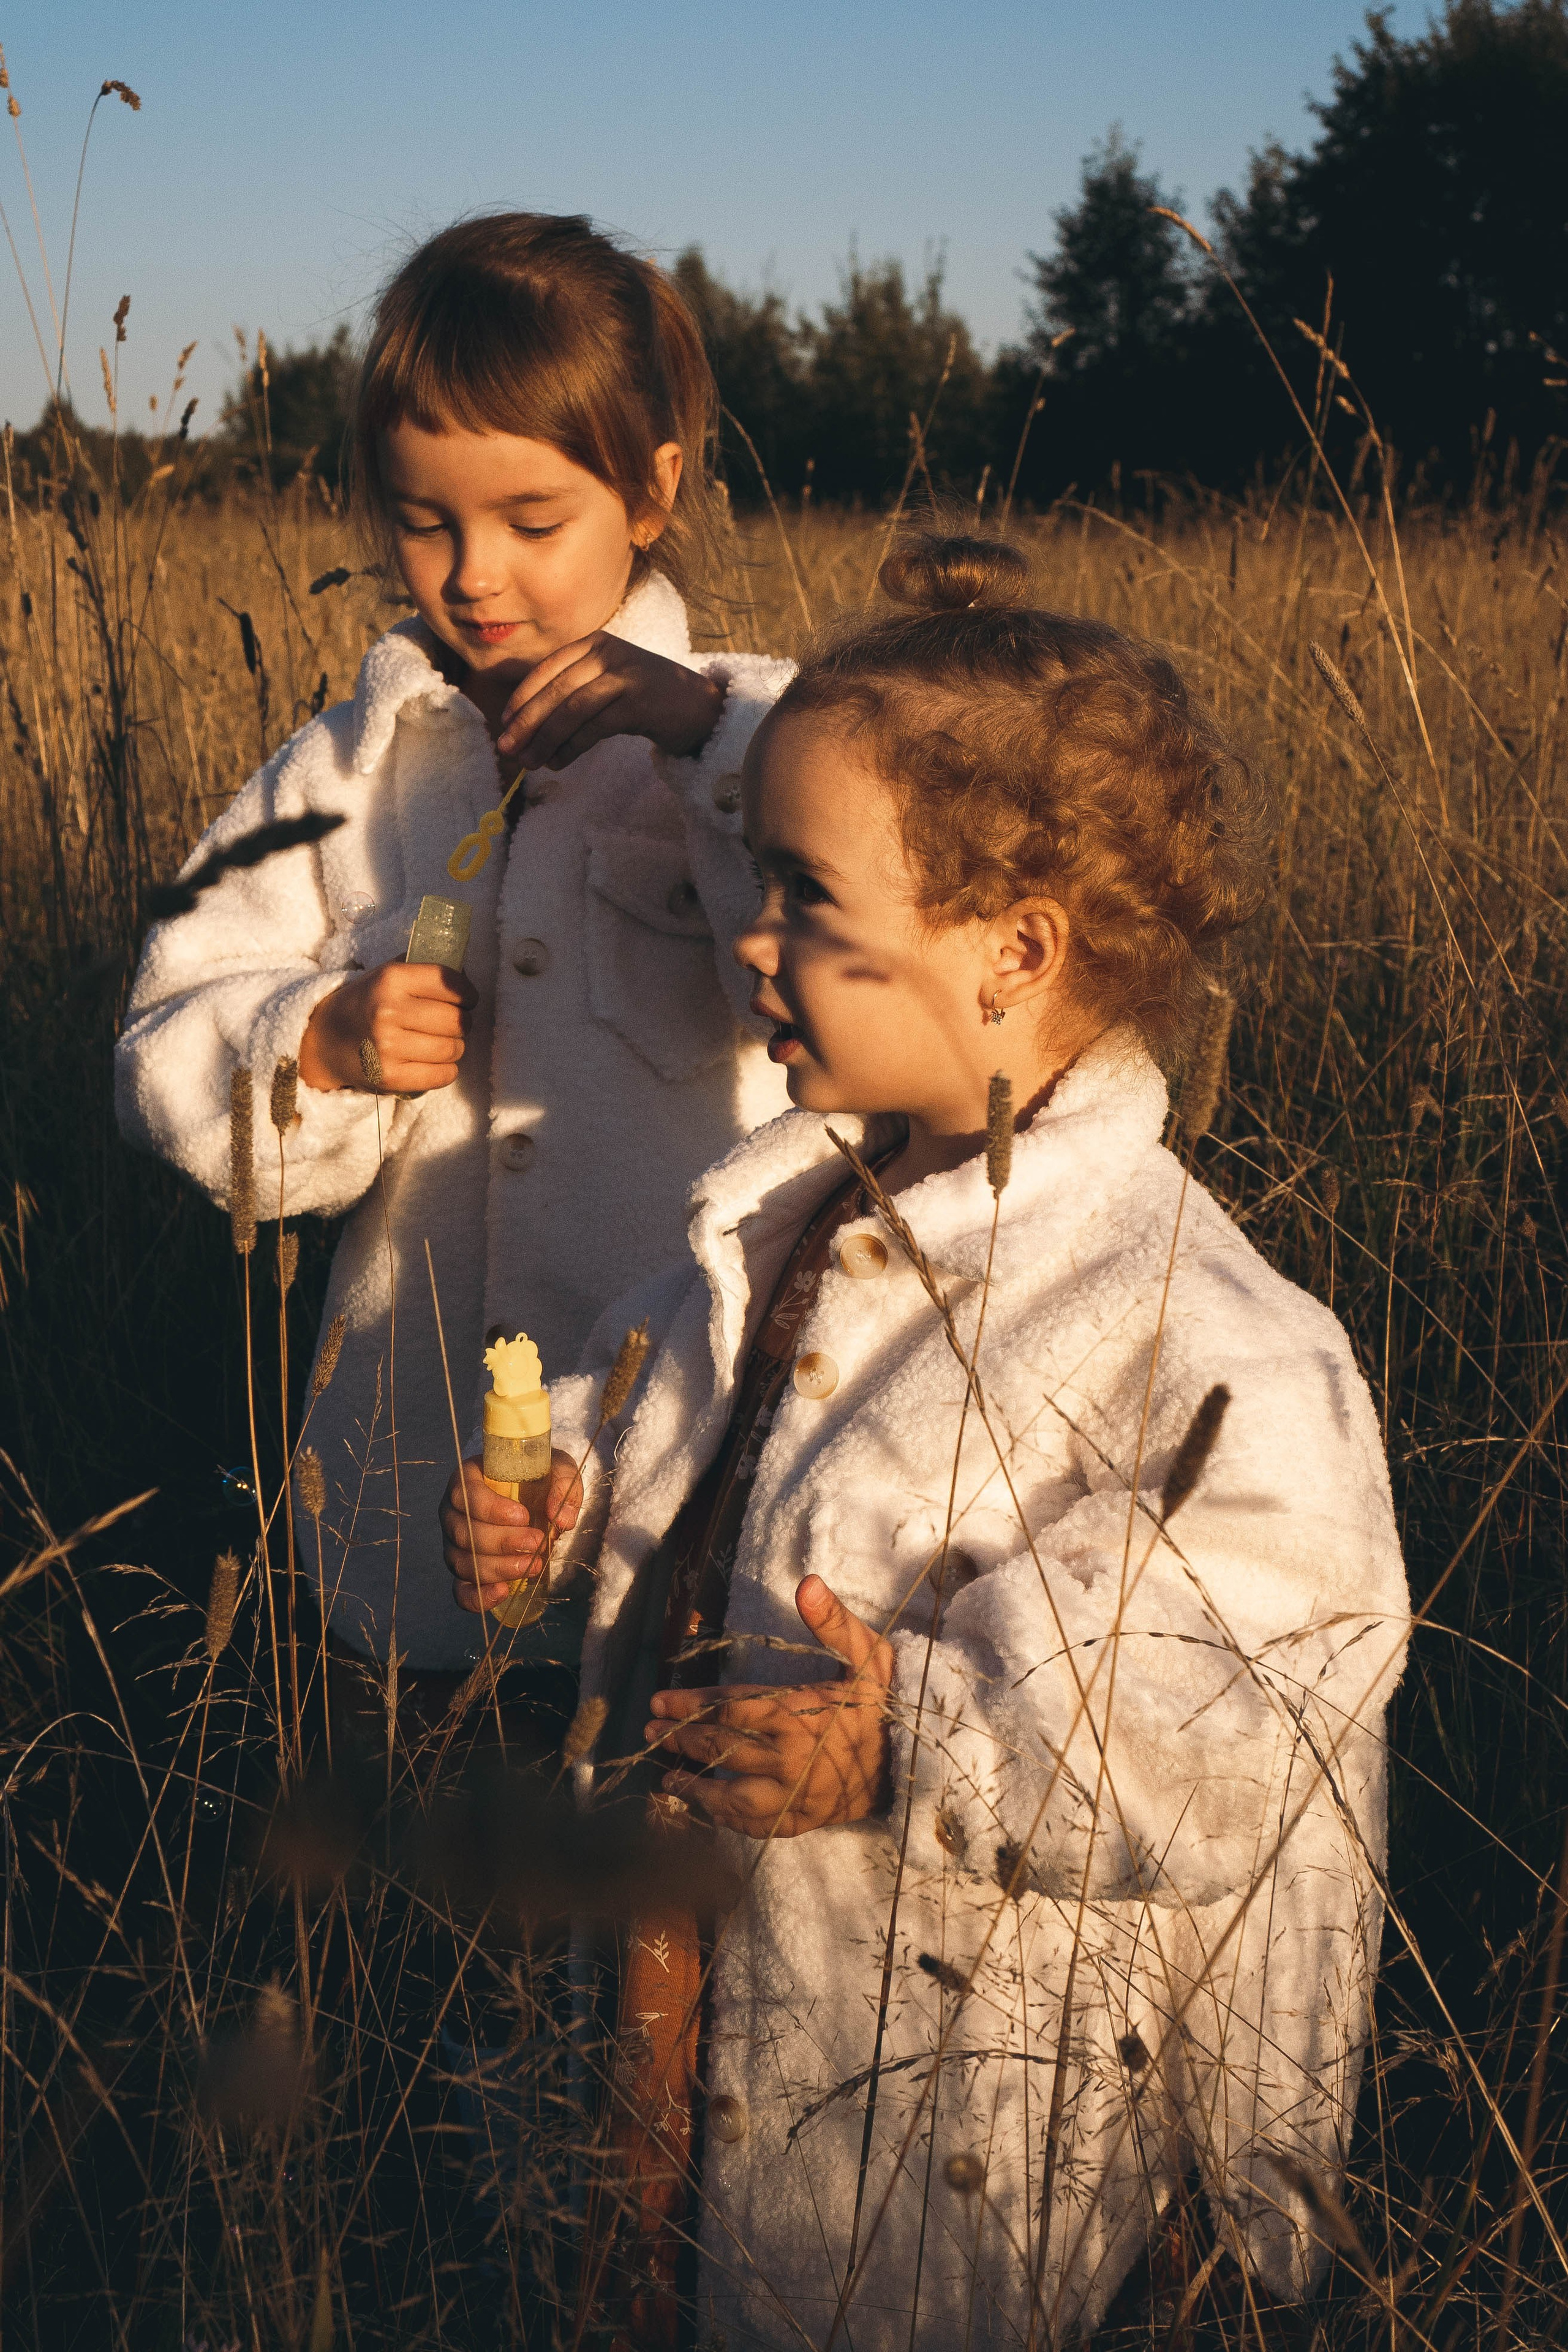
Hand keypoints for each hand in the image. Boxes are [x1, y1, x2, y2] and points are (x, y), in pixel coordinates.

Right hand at [299, 961, 476, 1093]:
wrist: (322, 1041)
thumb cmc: (364, 1004)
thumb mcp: (386, 975)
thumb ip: (423, 970)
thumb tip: (467, 976)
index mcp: (390, 980)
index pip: (450, 983)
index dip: (467, 993)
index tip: (466, 999)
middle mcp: (388, 1011)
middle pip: (456, 1020)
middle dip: (462, 1022)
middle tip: (451, 1024)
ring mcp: (388, 1047)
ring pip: (453, 1048)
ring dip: (455, 1047)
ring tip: (441, 1042)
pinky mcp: (389, 1077)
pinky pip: (443, 1075)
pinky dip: (446, 1070)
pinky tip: (434, 1062)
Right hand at [440, 1452, 582, 1614]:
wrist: (537, 1497)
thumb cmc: (540, 1477)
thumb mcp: (556, 1468)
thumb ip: (562, 1484)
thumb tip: (562, 1519)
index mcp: (468, 1480)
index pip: (464, 1495)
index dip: (490, 1509)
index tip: (523, 1516)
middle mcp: (454, 1513)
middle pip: (463, 1533)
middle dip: (502, 1543)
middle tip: (537, 1543)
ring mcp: (455, 1544)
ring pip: (463, 1562)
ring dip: (499, 1568)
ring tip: (533, 1566)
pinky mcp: (464, 1571)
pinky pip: (460, 1591)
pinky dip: (479, 1597)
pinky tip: (503, 1592)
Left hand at [496, 632, 723, 766]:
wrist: (700, 707)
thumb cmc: (646, 700)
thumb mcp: (607, 684)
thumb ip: (575, 691)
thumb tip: (527, 724)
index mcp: (595, 643)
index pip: (547, 668)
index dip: (522, 696)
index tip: (504, 722)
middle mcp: (607, 653)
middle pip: (556, 689)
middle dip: (527, 722)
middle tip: (507, 749)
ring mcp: (625, 675)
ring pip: (572, 709)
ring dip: (545, 739)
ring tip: (530, 763)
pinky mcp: (638, 701)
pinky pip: (594, 727)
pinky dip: (571, 747)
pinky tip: (558, 762)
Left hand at [644, 1576, 892, 1837]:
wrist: (910, 1765)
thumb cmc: (880, 1705)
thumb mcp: (866, 1655)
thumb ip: (833, 1621)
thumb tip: (806, 1582)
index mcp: (799, 1714)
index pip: (729, 1708)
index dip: (690, 1705)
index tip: (658, 1702)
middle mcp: (789, 1757)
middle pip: (720, 1748)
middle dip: (680, 1739)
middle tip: (649, 1731)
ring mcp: (792, 1795)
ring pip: (727, 1792)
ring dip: (691, 1783)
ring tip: (665, 1775)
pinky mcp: (796, 1821)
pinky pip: (749, 1823)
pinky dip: (721, 1815)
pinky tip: (701, 1804)